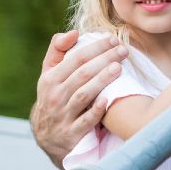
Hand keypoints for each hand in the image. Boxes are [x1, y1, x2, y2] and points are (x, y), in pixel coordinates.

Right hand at [31, 30, 126, 167]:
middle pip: (82, 74)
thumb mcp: (49, 74)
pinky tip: (108, 100)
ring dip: (102, 80)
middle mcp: (55, 96)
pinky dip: (96, 111)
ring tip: (119, 68)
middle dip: (104, 59)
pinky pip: (85, 121)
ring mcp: (63, 115)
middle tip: (123, 51)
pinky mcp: (72, 134)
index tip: (113, 39)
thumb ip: (58, 50)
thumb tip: (74, 33)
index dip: (95, 47)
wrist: (47, 136)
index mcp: (50, 79)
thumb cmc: (54, 97)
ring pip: (83, 95)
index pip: (75, 58)